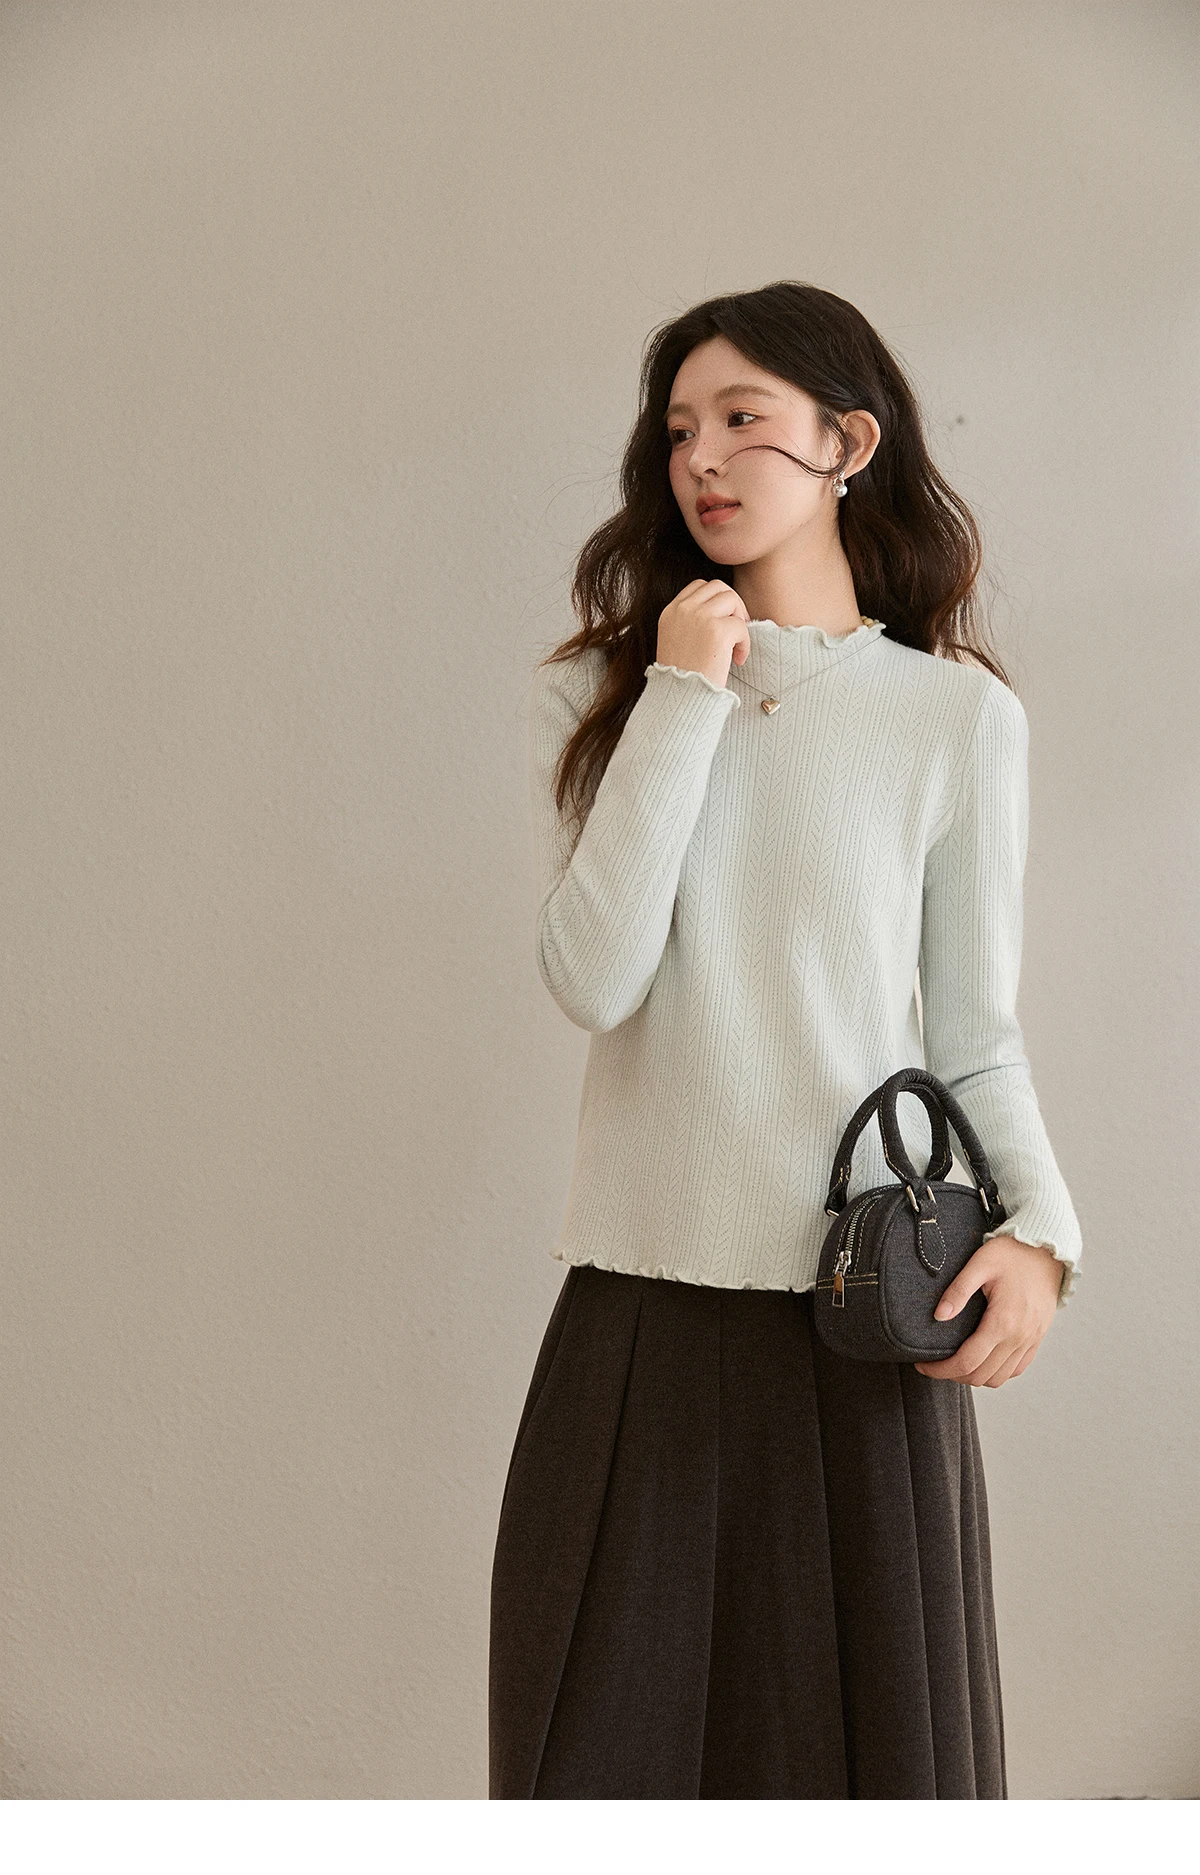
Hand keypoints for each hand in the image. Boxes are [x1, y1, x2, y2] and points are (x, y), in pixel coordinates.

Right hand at [657, 579, 750, 689]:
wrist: (680, 699)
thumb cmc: (682, 679)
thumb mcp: (676, 642)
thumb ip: (690, 622)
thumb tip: (721, 612)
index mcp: (670, 612)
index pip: (698, 586)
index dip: (715, 600)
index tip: (721, 620)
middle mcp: (683, 610)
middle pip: (717, 586)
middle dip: (732, 604)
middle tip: (737, 627)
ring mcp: (700, 617)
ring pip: (731, 598)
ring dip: (739, 619)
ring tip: (735, 644)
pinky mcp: (717, 631)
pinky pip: (741, 625)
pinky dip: (745, 643)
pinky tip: (737, 660)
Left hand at [913, 1235, 1063, 1387]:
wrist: (1047, 1249)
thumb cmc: (1012, 1253)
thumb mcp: (980, 1264)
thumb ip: (958, 1291)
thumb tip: (938, 1316)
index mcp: (1002, 1321)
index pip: (967, 1362)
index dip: (940, 1369)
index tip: (923, 1365)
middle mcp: (1019, 1337)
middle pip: (981, 1376)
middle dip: (953, 1375)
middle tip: (935, 1364)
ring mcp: (1031, 1340)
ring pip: (999, 1378)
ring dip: (975, 1377)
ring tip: (956, 1364)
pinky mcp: (1037, 1338)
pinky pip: (1016, 1369)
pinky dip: (997, 1372)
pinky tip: (982, 1360)